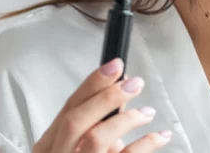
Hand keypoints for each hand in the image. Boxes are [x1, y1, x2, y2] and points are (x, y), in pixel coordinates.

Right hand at [33, 58, 170, 152]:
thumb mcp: (78, 147)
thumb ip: (94, 125)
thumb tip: (121, 94)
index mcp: (49, 146)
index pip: (69, 107)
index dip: (93, 83)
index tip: (116, 65)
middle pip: (76, 121)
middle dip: (107, 97)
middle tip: (135, 83)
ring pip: (96, 139)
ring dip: (126, 120)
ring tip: (147, 112)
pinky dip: (146, 144)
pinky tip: (160, 136)